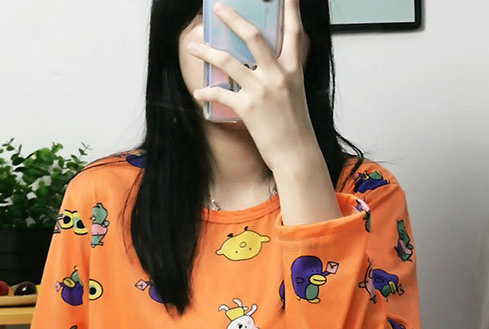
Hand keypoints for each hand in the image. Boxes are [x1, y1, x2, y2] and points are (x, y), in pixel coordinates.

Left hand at [189, 0, 314, 172]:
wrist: (296, 153)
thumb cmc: (295, 127)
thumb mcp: (296, 92)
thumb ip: (284, 74)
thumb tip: (270, 63)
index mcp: (292, 69)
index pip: (293, 32)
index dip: (291, 9)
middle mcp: (277, 75)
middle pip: (253, 36)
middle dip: (233, 19)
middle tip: (218, 8)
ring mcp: (261, 90)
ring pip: (229, 61)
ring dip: (207, 52)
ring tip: (192, 47)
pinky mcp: (248, 108)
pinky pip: (221, 94)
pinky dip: (207, 92)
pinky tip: (198, 92)